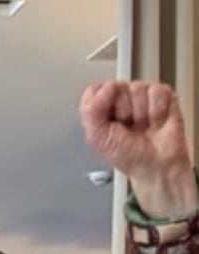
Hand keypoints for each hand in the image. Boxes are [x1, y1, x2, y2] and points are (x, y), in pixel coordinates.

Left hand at [80, 81, 194, 220]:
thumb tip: (106, 88)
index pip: (95, 90)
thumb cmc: (128, 155)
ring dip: (140, 114)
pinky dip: (157, 111)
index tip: (108, 121)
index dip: (102, 104)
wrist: (155, 166)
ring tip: (143, 126)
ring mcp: (142, 95)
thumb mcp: (97, 138)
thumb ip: (90, 110)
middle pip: (117, 87)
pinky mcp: (162, 95)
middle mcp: (121, 99)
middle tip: (128, 128)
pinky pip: (156, 92)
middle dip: (123, 112)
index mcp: (101, 107)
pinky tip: (156, 122)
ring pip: (137, 89)